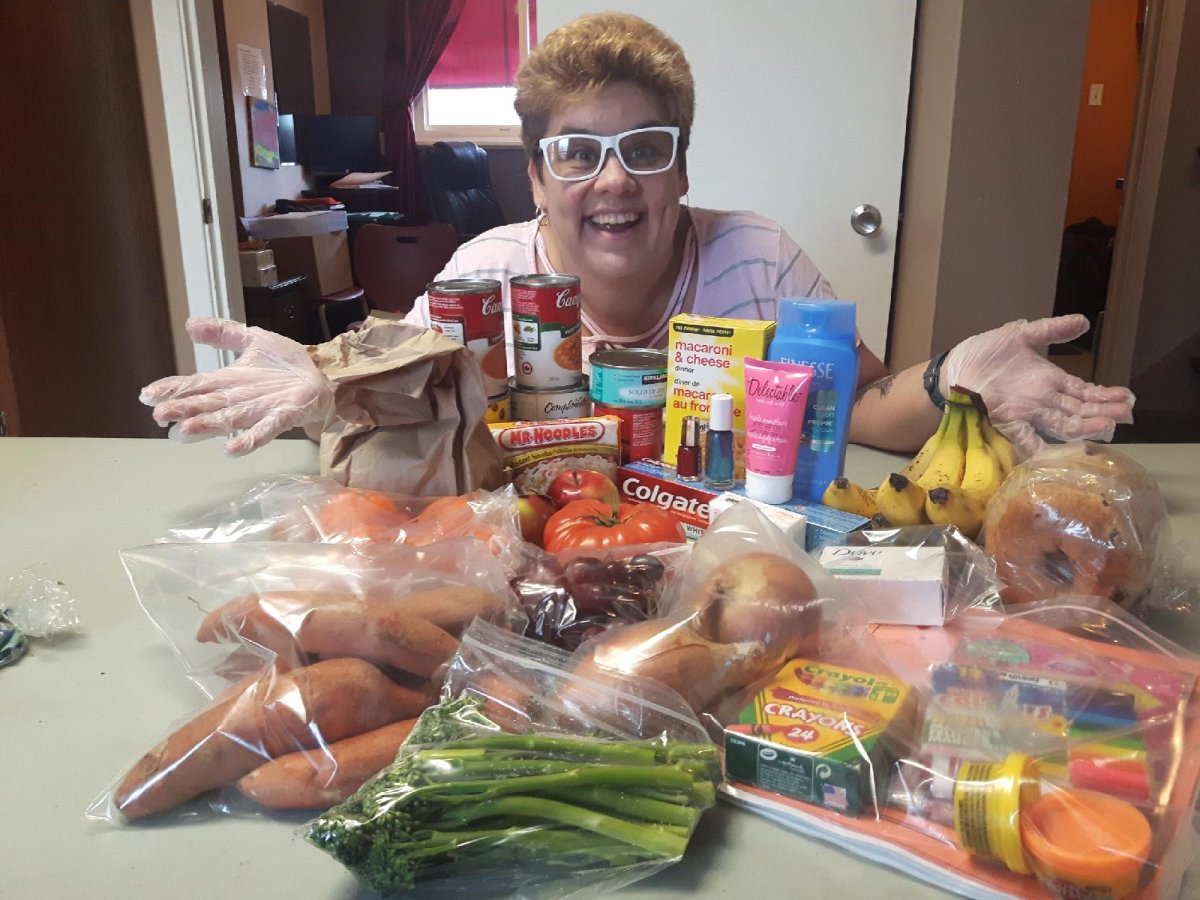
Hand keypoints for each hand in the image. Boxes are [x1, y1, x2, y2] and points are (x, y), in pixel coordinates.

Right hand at [139, 317, 333, 456]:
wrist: (321, 375)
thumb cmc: (286, 364)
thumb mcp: (254, 339)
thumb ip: (224, 333)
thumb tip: (190, 324)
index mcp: (228, 380)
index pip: (195, 385)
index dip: (172, 390)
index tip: (147, 395)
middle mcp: (238, 398)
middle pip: (206, 405)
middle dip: (183, 411)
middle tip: (159, 416)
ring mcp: (259, 410)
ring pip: (227, 420)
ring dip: (206, 427)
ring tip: (184, 432)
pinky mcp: (281, 417)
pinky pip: (263, 431)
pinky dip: (248, 440)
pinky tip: (231, 450)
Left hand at [944, 314, 1134, 456]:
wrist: (953, 369)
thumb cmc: (984, 353)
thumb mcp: (1020, 335)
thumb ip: (1051, 329)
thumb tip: (1084, 321)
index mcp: (1048, 381)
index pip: (1083, 391)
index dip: (1104, 395)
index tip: (1126, 397)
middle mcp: (1042, 400)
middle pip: (1078, 410)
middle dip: (1102, 413)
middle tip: (1126, 416)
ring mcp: (1025, 412)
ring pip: (1061, 423)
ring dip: (1083, 427)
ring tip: (1105, 428)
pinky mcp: (1004, 420)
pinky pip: (1025, 437)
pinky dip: (1039, 446)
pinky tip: (1055, 453)